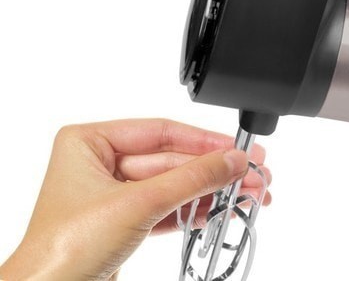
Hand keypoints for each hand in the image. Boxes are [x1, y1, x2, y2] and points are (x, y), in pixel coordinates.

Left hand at [0, 119, 271, 280]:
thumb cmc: (63, 250)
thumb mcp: (138, 204)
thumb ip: (192, 179)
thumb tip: (233, 160)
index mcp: (90, 142)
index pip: (161, 132)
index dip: (204, 140)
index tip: (238, 147)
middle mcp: (101, 163)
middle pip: (173, 160)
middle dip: (214, 171)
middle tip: (252, 172)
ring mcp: (113, 195)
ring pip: (174, 185)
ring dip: (211, 192)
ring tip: (248, 194)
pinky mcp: (124, 223)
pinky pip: (168, 208)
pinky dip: (195, 211)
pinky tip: (222, 209)